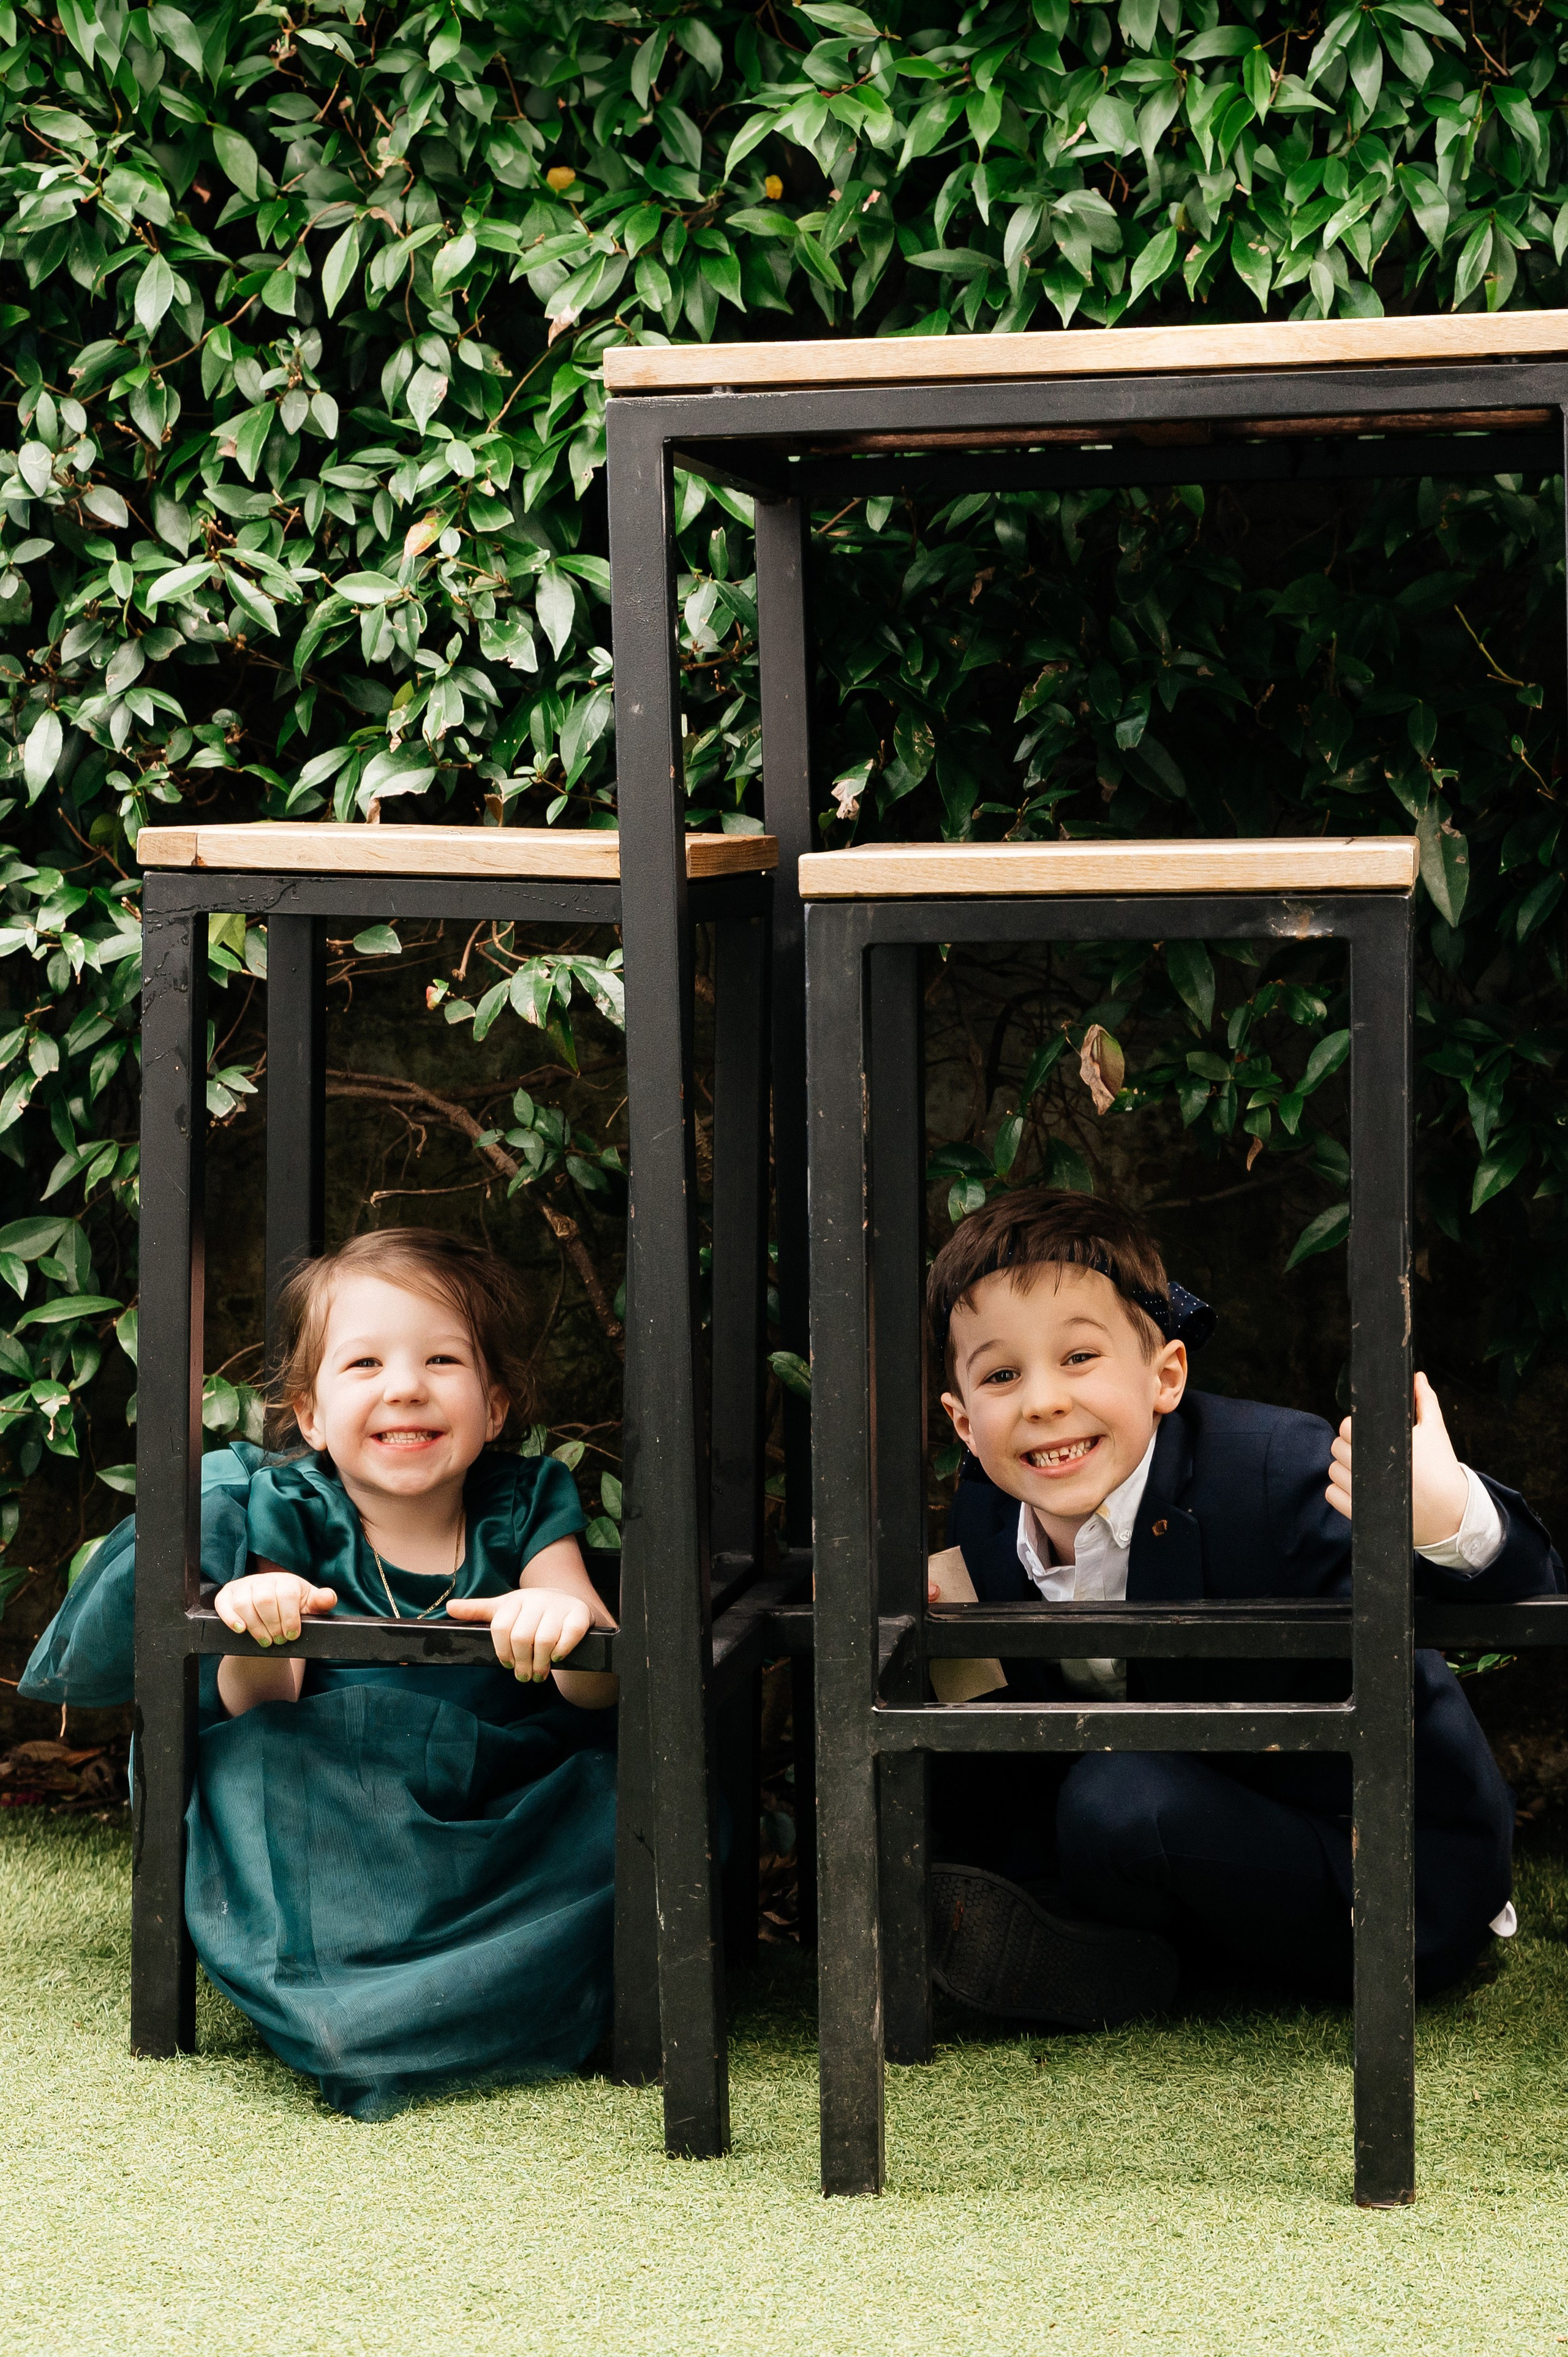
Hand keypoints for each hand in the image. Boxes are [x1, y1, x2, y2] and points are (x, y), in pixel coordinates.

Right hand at [217, 1570, 336, 1645]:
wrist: (271, 1614)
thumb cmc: (293, 1609)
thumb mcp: (309, 1605)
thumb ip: (321, 1602)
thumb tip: (329, 1597)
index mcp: (286, 1581)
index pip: (286, 1595)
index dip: (290, 1618)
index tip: (293, 1635)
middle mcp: (263, 1579)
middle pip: (265, 1600)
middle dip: (273, 1625)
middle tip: (278, 1640)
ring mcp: (244, 1586)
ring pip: (244, 1603)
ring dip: (255, 1627)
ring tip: (265, 1640)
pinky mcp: (227, 1595)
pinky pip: (223, 1604)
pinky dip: (230, 1617)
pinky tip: (241, 1630)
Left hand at [447, 1586, 594, 1680]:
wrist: (569, 1604)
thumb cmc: (530, 1613)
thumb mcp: (504, 1610)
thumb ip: (478, 1611)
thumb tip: (450, 1607)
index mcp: (515, 1599)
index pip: (501, 1627)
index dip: (502, 1652)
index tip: (507, 1665)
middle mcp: (537, 1599)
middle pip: (521, 1637)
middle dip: (522, 1663)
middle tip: (524, 1677)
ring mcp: (559, 1605)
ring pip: (544, 1640)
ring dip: (540, 1664)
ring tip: (539, 1674)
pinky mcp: (579, 1614)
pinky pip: (569, 1635)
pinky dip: (561, 1651)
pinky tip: (556, 1659)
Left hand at [1326, 1371, 1470, 1546]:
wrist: (1452, 1513)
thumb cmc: (1442, 1468)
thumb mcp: (1436, 1430)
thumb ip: (1425, 1400)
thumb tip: (1417, 1377)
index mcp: (1387, 1445)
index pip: (1348, 1427)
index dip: (1354, 1427)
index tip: (1366, 1431)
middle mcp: (1370, 1469)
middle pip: (1337, 1447)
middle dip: (1349, 1446)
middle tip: (1367, 1450)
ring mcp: (1363, 1493)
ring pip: (1333, 1470)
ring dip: (1343, 1467)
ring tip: (1364, 1468)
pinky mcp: (1360, 1513)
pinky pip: (1331, 1495)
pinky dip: (1339, 1490)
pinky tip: (1358, 1487)